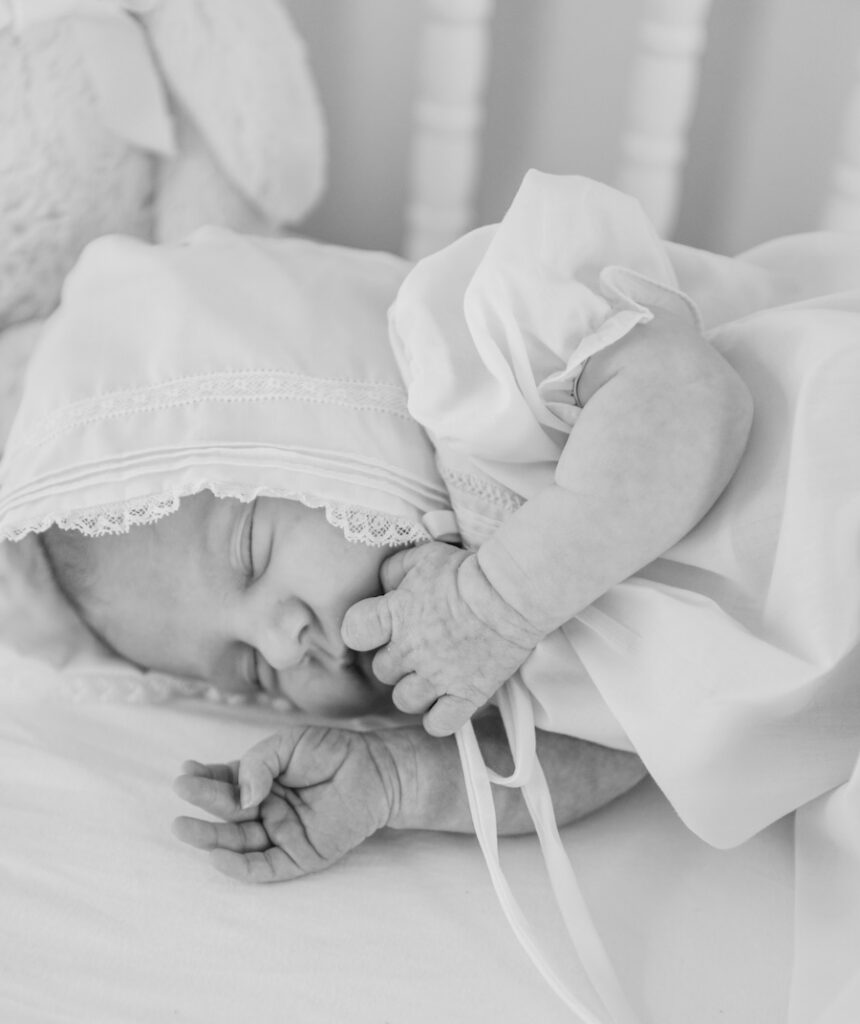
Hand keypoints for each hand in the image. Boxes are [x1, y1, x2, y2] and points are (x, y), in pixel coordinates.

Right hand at [172, 726, 399, 881]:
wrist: (376, 769)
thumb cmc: (333, 752)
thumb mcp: (288, 744)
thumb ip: (259, 763)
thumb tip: (240, 795)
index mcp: (261, 781)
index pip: (225, 784)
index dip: (204, 780)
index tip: (185, 773)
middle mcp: (266, 809)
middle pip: (228, 813)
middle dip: (203, 803)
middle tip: (182, 791)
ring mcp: (281, 834)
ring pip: (239, 843)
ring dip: (209, 838)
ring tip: (183, 827)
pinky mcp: (299, 856)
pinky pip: (264, 868)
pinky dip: (239, 868)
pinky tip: (216, 857)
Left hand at [340, 542, 544, 736]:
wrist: (510, 594)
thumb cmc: (467, 570)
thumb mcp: (424, 556)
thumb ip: (393, 571)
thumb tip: (382, 587)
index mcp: (394, 615)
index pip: (354, 633)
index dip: (364, 630)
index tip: (379, 626)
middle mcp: (410, 650)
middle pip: (382, 670)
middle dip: (396, 659)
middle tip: (419, 646)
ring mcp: (437, 677)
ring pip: (404, 701)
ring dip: (414, 689)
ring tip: (432, 674)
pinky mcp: (466, 695)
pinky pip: (438, 724)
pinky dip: (438, 717)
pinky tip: (446, 701)